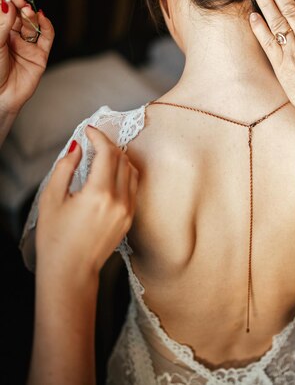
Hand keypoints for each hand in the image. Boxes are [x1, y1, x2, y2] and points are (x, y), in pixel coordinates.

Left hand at [0, 0, 53, 115]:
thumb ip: (2, 23)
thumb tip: (8, 3)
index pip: (5, 12)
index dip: (6, 1)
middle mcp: (12, 38)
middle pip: (19, 15)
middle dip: (18, 5)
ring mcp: (27, 46)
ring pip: (32, 24)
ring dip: (30, 14)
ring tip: (26, 9)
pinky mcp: (40, 55)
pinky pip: (46, 37)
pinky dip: (46, 25)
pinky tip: (41, 16)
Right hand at [36, 127, 138, 278]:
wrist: (70, 272)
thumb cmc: (57, 240)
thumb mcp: (52, 199)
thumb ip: (65, 168)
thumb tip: (77, 148)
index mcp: (99, 194)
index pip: (107, 153)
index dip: (99, 137)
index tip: (89, 131)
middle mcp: (119, 200)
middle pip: (121, 158)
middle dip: (108, 144)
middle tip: (94, 140)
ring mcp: (128, 210)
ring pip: (131, 170)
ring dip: (119, 157)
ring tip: (102, 155)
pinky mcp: (130, 218)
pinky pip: (133, 186)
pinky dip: (125, 173)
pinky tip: (111, 173)